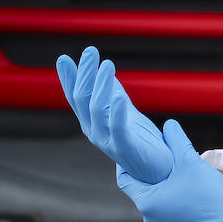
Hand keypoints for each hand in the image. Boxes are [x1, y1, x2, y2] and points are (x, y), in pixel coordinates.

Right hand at [56, 45, 171, 184]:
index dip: (69, 78)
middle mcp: (95, 131)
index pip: (76, 97)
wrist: (158, 170)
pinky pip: (118, 128)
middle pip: (84, 99)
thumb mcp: (125, 111)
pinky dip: (116, 112)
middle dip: (86, 74)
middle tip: (90, 51)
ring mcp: (107, 141)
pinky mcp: (125, 148)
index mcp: (93, 122)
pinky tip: (118, 96)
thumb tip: (104, 69)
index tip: (64, 58)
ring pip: (97, 110)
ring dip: (101, 85)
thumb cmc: (141, 140)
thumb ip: (113, 92)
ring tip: (107, 64)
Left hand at [116, 119, 222, 221]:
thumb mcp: (189, 160)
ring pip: (157, 199)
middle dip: (149, 172)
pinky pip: (168, 208)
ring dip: (163, 184)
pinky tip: (185, 185)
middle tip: (159, 157)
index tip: (134, 151)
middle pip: (142, 189)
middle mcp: (151, 218)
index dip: (127, 163)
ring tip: (174, 170)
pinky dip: (173, 196)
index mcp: (147, 203)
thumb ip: (176, 139)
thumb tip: (168, 125)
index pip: (125, 180)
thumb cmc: (208, 191)